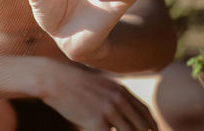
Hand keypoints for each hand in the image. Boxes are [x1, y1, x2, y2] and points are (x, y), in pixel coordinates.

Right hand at [39, 60, 157, 130]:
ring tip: (111, 130)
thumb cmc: (72, 83)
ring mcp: (109, 110)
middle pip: (142, 127)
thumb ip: (112, 96)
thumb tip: (121, 111)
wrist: (53, 79)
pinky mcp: (97, 122)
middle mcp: (119, 99)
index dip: (151, 127)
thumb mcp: (97, 85)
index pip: (146, 113)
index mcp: (120, 90)